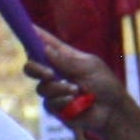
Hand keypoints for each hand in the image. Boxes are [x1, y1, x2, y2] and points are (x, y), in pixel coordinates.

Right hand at [25, 38, 139, 139]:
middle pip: (32, 65)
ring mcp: (54, 90)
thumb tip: (45, 50)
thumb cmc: (106, 85)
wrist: (113, 111)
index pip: (46, 43)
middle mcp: (56, 72)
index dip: (34, 36)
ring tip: (77, 90)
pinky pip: (49, 103)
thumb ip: (66, 60)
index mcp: (65, 57)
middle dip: (36, 68)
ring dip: (59, 88)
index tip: (27, 28)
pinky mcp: (55, 107)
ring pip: (41, 87)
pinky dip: (62, 100)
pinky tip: (74, 101)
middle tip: (50, 73)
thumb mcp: (89, 67)